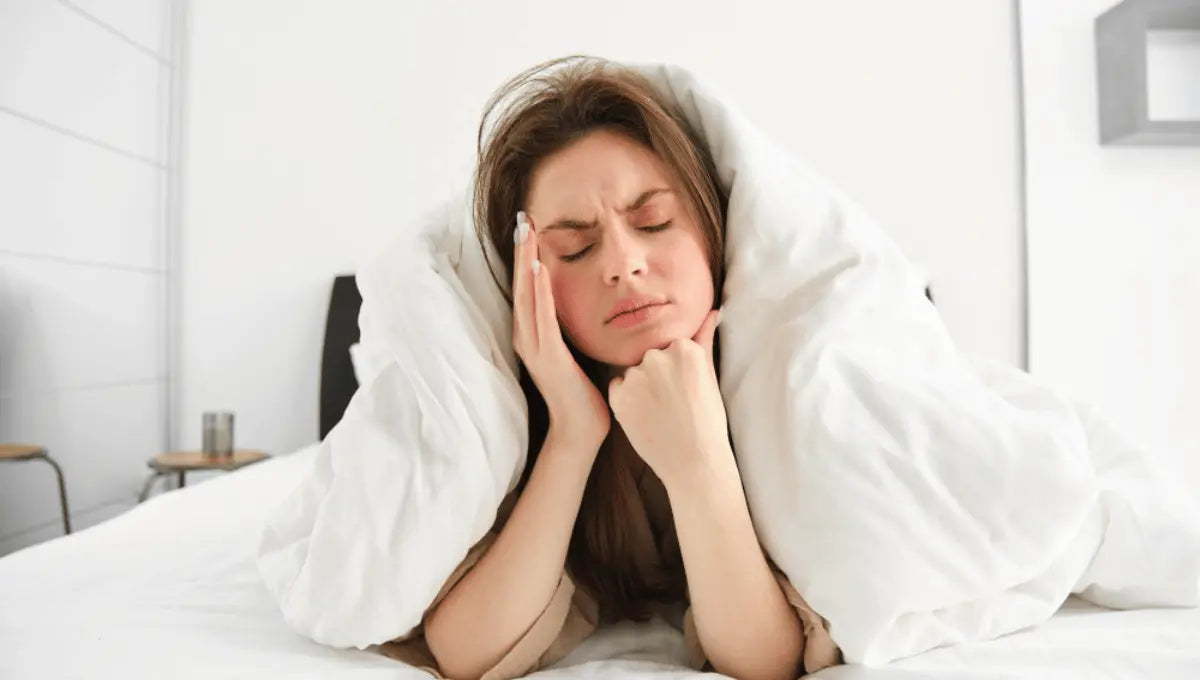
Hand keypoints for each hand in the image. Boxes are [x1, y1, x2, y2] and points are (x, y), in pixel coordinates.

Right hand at [512, 211, 610, 449]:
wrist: (581, 432)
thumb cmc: (585, 394)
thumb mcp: (579, 351)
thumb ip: (578, 326)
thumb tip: (594, 301)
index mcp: (534, 335)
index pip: (529, 288)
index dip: (527, 256)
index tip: (530, 226)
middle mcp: (528, 338)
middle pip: (521, 285)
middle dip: (521, 251)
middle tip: (522, 217)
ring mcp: (534, 348)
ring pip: (526, 296)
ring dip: (525, 263)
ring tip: (526, 233)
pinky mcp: (548, 359)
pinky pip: (542, 319)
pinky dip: (540, 293)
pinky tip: (540, 270)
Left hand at [607, 308, 727, 487]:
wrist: (694, 462)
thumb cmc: (707, 420)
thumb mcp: (710, 376)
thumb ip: (705, 338)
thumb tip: (713, 312)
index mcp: (683, 348)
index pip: (669, 346)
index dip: (675, 369)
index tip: (684, 388)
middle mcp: (657, 357)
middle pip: (650, 356)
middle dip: (657, 374)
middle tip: (672, 401)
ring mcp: (636, 377)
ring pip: (633, 372)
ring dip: (641, 386)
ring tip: (659, 411)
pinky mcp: (619, 397)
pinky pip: (618, 387)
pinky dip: (626, 399)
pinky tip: (645, 416)